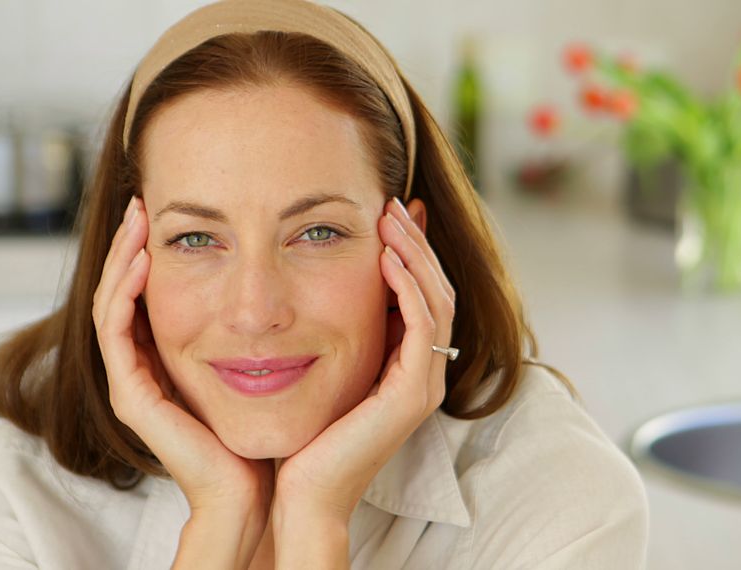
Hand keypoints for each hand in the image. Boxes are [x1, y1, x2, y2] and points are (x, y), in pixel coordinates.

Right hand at [91, 196, 272, 567]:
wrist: (270, 487)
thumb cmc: (282, 425)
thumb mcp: (277, 353)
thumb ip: (272, 317)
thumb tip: (301, 264)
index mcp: (174, 356)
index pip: (151, 290)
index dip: (155, 248)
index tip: (171, 209)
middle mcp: (147, 366)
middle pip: (124, 290)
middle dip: (132, 242)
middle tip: (143, 200)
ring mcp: (135, 381)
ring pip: (111, 303)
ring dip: (121, 256)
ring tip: (139, 217)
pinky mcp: (135, 397)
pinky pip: (115, 333)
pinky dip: (124, 292)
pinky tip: (143, 260)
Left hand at [273, 197, 455, 538]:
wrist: (303, 492)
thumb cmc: (306, 434)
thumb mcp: (325, 370)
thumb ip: (337, 332)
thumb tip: (322, 286)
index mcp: (408, 367)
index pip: (424, 294)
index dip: (412, 251)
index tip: (391, 213)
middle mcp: (424, 373)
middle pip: (438, 289)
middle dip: (416, 243)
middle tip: (392, 203)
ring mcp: (423, 384)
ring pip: (437, 300)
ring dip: (415, 254)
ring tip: (390, 218)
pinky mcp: (411, 394)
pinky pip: (421, 326)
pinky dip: (407, 287)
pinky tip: (386, 258)